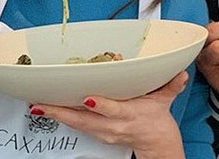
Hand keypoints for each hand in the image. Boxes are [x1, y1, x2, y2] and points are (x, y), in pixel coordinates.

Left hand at [29, 71, 188, 158]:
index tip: (88, 98)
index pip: (113, 110)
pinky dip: (61, 119)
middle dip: (62, 112)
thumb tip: (180, 74)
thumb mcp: (165, 101)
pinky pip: (76, 127)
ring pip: (76, 125)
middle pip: (85, 121)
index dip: (101, 105)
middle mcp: (112, 126)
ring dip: (56, 116)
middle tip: (42, 103)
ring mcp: (103, 133)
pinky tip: (49, 111)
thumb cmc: (156, 121)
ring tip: (39, 105)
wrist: (155, 144)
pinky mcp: (97, 135)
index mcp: (129, 115)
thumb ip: (172, 85)